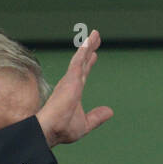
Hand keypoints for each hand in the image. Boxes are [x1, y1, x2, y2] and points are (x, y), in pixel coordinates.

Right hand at [36, 30, 113, 146]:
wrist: (52, 130)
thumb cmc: (64, 129)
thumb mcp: (86, 123)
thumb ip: (97, 117)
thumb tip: (110, 111)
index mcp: (74, 92)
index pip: (83, 74)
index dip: (88, 63)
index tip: (94, 54)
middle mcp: (71, 83)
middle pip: (82, 62)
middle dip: (89, 48)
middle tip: (95, 36)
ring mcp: (70, 80)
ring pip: (81, 58)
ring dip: (88, 45)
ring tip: (95, 34)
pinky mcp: (71, 79)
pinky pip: (79, 61)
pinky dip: (84, 51)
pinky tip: (89, 42)